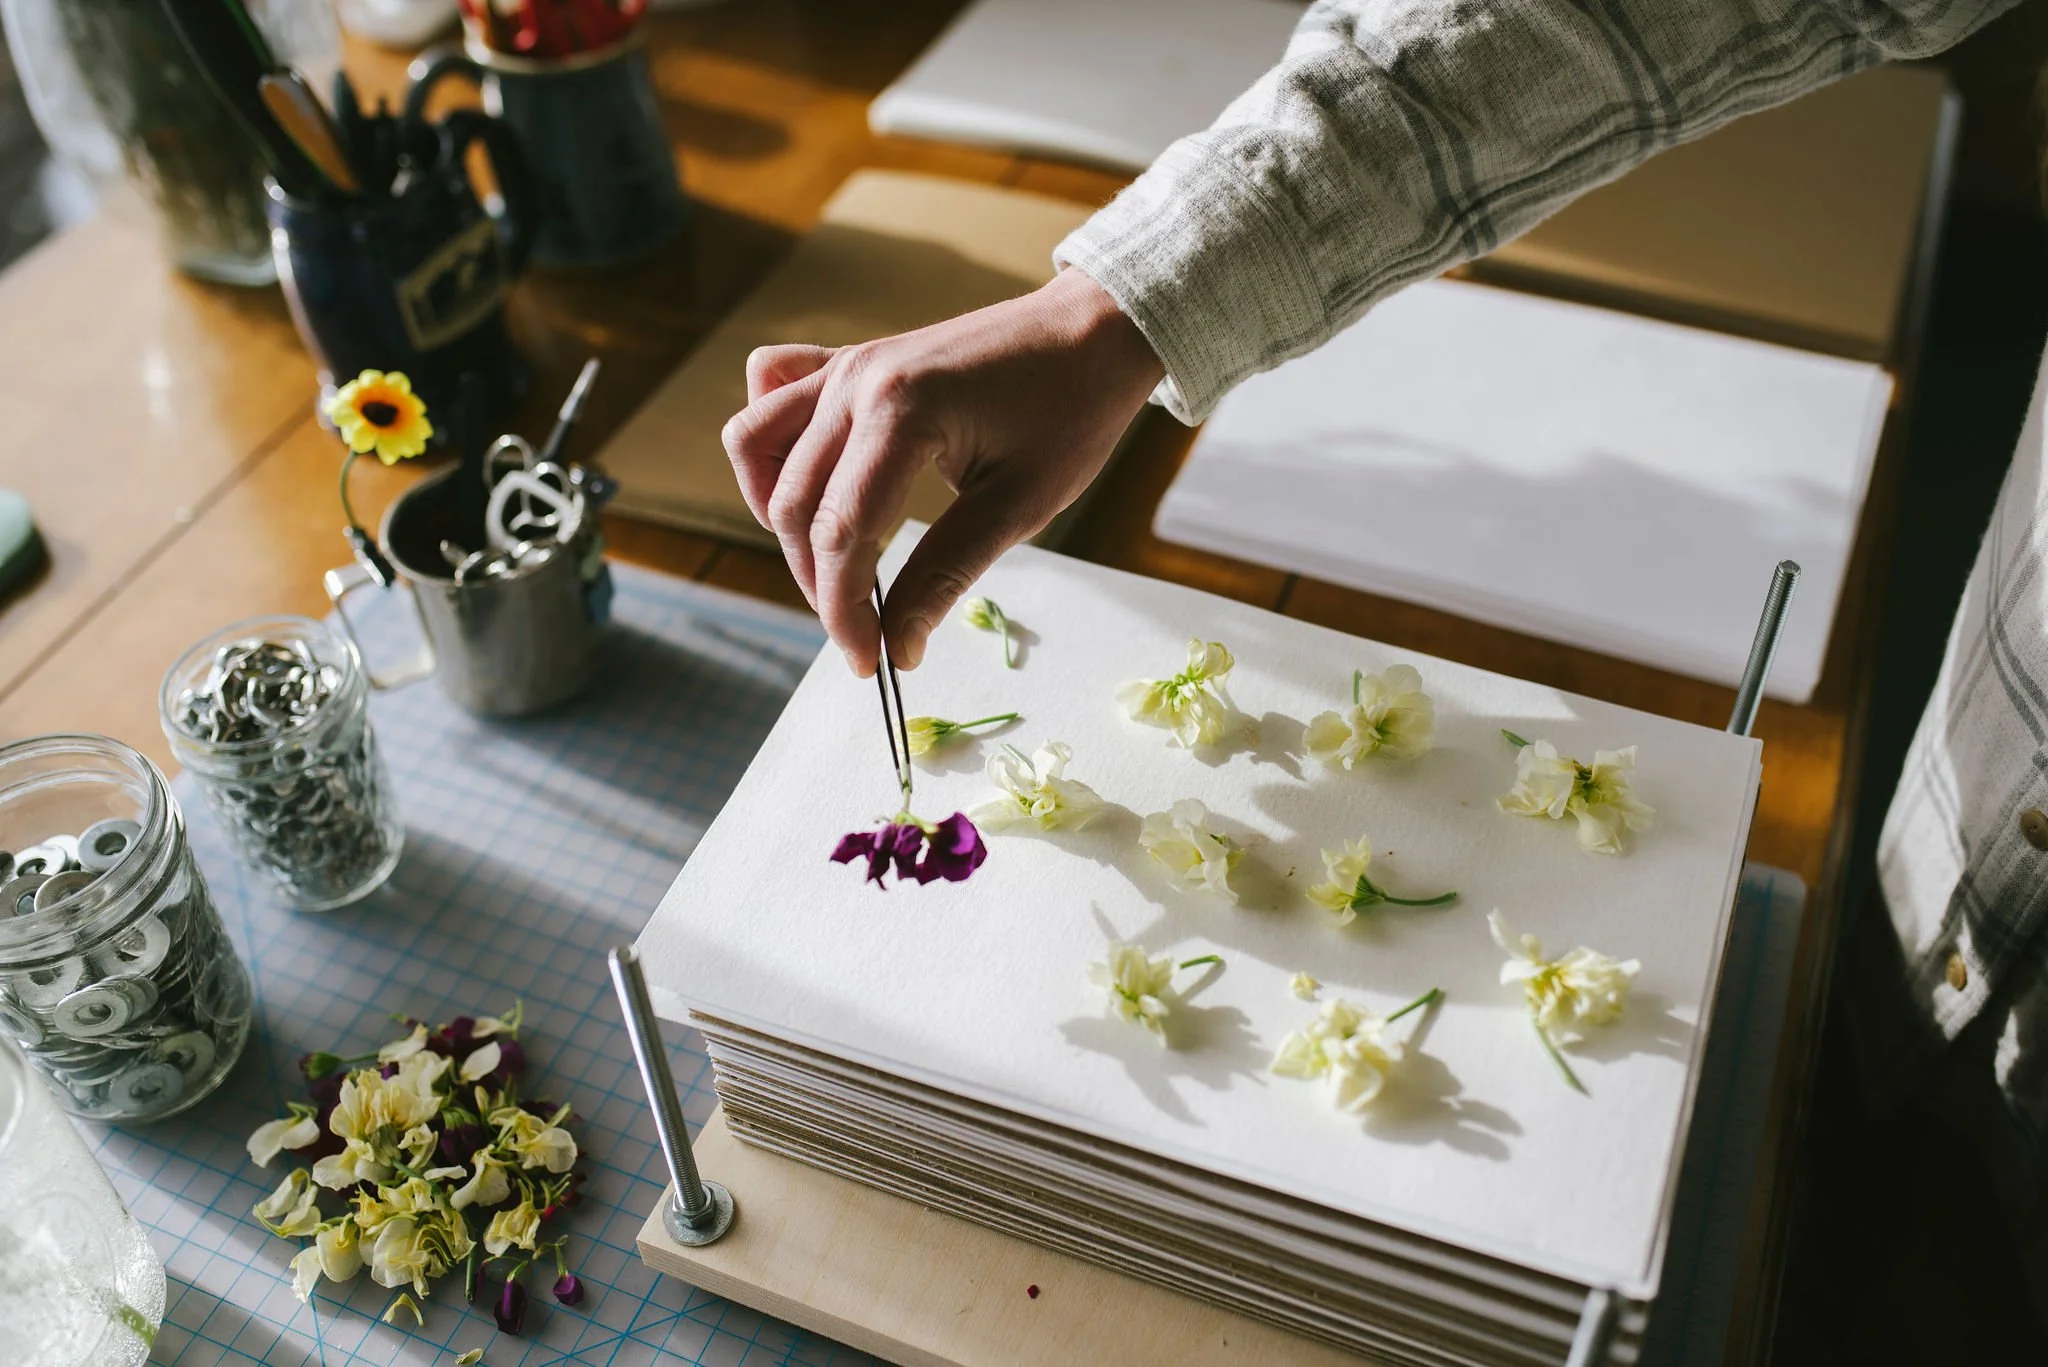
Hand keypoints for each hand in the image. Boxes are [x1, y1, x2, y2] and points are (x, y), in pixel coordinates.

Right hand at [721, 267, 1164, 674]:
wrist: (1094, 330)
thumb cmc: (1072, 411)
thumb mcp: (1018, 506)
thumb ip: (946, 574)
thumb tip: (898, 648)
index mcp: (901, 413)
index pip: (841, 533)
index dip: (844, 610)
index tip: (869, 662)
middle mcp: (856, 382)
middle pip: (792, 502)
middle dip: (817, 581)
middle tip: (865, 631)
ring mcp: (846, 364)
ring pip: (755, 445)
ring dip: (777, 514)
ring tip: (828, 562)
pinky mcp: (849, 358)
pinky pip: (771, 390)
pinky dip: (770, 439)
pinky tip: (808, 478)